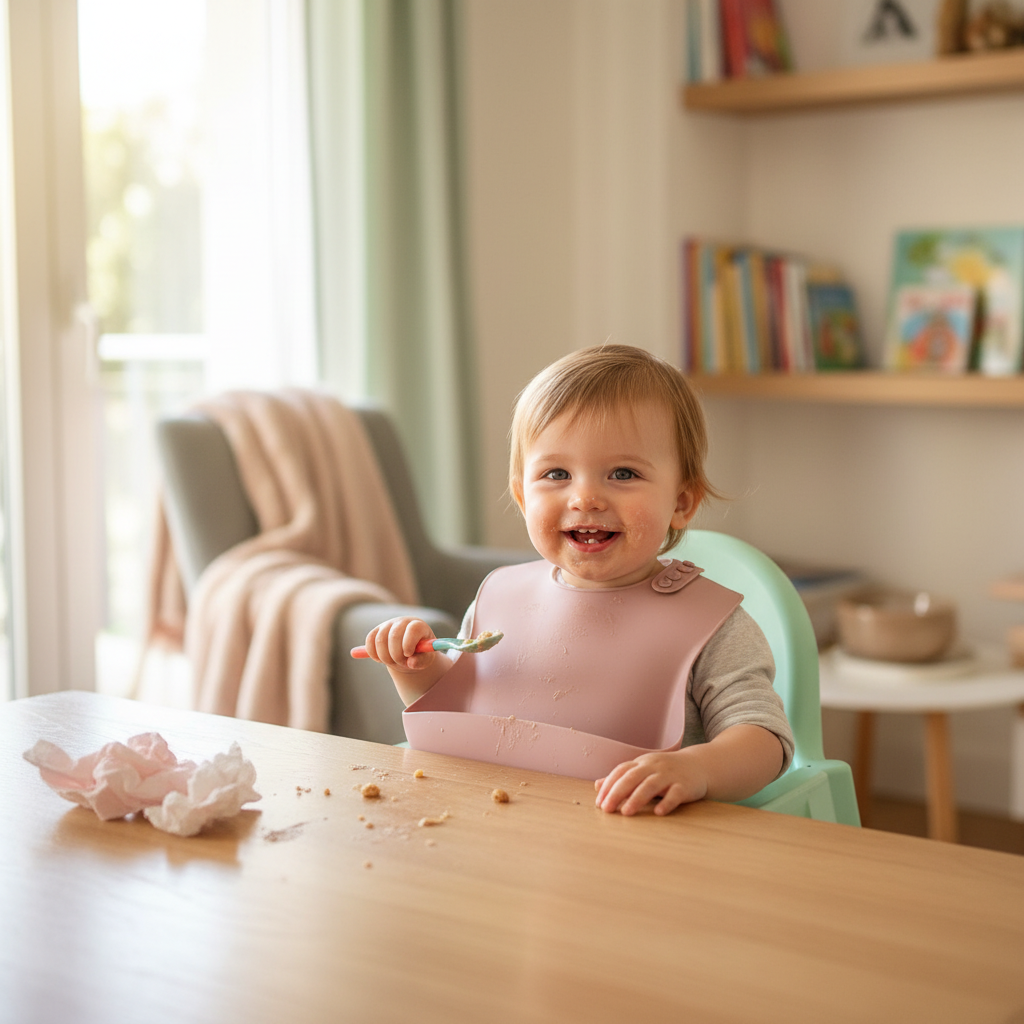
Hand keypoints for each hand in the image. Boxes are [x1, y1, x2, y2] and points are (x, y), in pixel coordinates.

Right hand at [363, 617, 437, 672]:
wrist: (409, 650)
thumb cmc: (419, 654)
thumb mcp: (425, 659)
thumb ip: (421, 661)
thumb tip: (411, 663)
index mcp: (418, 626)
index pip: (412, 629)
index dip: (409, 643)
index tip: (408, 655)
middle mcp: (402, 621)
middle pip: (394, 635)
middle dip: (396, 655)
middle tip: (401, 664)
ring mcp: (388, 624)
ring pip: (380, 640)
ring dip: (385, 657)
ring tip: (393, 662)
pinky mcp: (376, 630)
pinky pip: (369, 640)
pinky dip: (373, 653)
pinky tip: (381, 659)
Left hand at [594, 726, 784, 815]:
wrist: (700, 766)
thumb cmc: (667, 772)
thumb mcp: (643, 771)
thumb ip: (622, 779)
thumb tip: (597, 786)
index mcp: (642, 763)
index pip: (621, 771)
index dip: (609, 785)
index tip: (599, 803)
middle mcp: (654, 767)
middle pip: (632, 777)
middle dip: (617, 792)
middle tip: (607, 809)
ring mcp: (670, 775)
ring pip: (651, 785)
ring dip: (637, 798)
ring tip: (626, 812)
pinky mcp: (685, 785)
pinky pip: (675, 794)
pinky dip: (667, 802)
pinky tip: (659, 813)